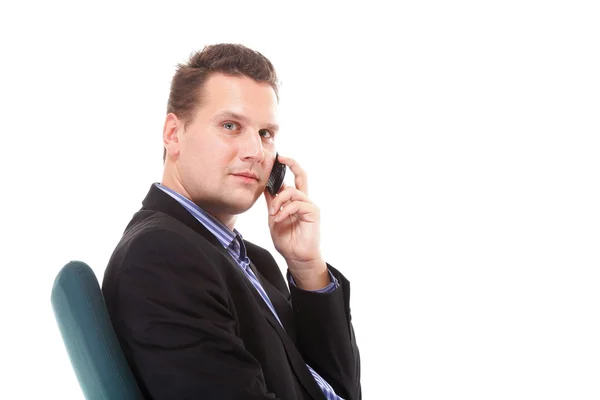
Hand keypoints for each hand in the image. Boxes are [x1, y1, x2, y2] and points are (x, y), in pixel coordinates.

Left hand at [263, 155, 328, 289]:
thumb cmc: (287, 240)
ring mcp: (309, 205)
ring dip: (279, 201)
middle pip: (301, 175)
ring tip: (273, 214)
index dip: (285, 168)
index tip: (276, 158)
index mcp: (294, 201)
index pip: (290, 180)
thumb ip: (272, 203)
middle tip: (281, 157)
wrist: (297, 257)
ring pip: (292, 191)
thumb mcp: (274, 217)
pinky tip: (279, 218)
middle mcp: (303, 200)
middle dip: (292, 163)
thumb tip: (265, 187)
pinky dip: (285, 210)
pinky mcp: (313, 212)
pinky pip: (297, 204)